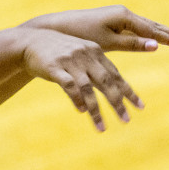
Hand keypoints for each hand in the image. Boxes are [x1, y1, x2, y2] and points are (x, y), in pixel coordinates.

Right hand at [16, 6, 168, 130]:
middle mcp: (86, 56)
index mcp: (95, 52)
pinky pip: (69, 85)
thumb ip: (93, 68)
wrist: (29, 41)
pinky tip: (81, 111)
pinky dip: (76, 99)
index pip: (116, 75)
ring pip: (88, 88)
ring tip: (102, 128)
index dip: (128, 91)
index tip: (140, 107)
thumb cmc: (56, 51)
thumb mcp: (79, 54)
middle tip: (126, 120)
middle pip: (107, 82)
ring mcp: (70, 61)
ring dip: (96, 110)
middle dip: (118, 103)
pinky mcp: (55, 67)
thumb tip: (109, 89)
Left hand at [25, 5, 168, 52]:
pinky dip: (150, 33)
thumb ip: (132, 44)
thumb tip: (156, 46)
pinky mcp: (113, 22)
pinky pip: (137, 29)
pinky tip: (154, 37)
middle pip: (153, 25)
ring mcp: (119, 17)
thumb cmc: (80, 35)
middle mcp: (124, 14)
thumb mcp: (107, 42)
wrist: (59, 28)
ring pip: (146, 26)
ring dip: (163, 33)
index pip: (153, 29)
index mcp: (124, 16)